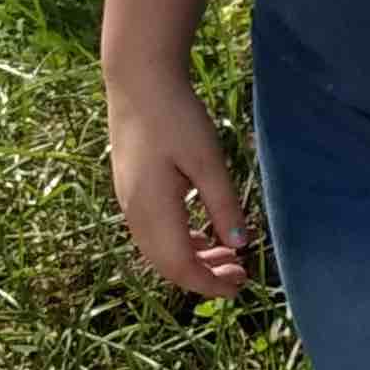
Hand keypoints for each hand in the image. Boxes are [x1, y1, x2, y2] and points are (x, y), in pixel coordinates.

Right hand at [107, 68, 250, 300]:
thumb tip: (239, 244)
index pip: (180, 265)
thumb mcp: (208, 160)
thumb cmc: (176, 116)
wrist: (138, 81)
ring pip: (159, 249)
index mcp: (152, 209)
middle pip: (167, 263)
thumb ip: (223, 204)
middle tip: (241, 276)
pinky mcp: (132, 188)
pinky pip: (155, 231)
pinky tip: (205, 236)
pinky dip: (181, 241)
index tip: (240, 287)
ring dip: (193, 260)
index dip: (209, 284)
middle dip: (203, 276)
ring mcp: (129, 201)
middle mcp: (135, 212)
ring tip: (230, 258)